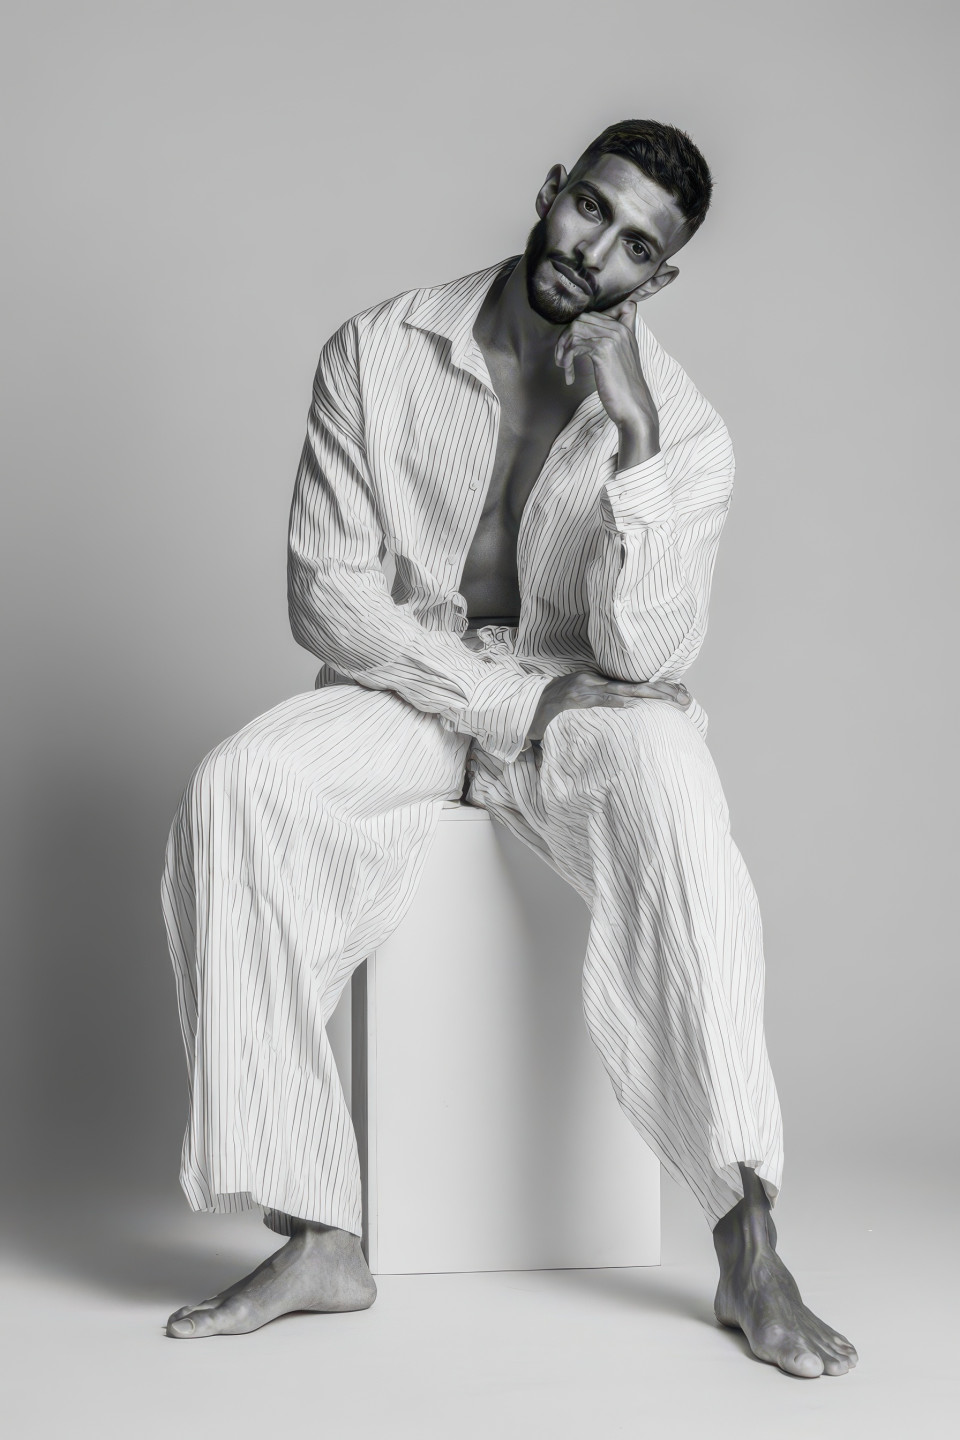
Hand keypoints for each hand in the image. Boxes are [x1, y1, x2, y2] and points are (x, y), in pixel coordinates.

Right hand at [527, 671, 691, 743]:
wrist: (523, 707)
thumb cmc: (551, 710)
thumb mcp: (579, 702)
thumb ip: (600, 704)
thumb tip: (625, 713)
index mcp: (598, 680)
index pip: (635, 683)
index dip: (659, 687)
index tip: (682, 693)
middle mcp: (594, 679)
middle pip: (636, 684)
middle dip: (663, 691)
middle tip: (687, 699)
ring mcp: (583, 687)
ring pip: (623, 690)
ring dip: (649, 695)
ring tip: (671, 700)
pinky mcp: (572, 699)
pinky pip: (598, 700)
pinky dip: (615, 701)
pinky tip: (634, 704)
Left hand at [553, 271, 675, 462]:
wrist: (634, 407)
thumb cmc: (624, 387)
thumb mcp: (620, 359)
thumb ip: (613, 341)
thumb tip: (594, 333)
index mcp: (624, 328)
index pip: (593, 314)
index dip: (577, 329)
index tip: (572, 348)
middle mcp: (619, 329)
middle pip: (581, 319)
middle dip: (565, 338)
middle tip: (561, 359)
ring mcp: (612, 337)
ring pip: (575, 330)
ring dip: (563, 349)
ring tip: (562, 366)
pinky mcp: (603, 350)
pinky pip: (575, 346)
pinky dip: (566, 361)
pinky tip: (569, 377)